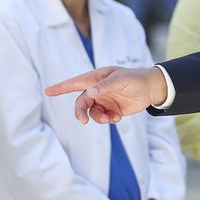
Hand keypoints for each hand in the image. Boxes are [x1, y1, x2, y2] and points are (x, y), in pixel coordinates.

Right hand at [45, 66, 167, 123]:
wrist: (151, 89)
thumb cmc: (135, 78)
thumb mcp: (120, 80)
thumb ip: (104, 86)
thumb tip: (89, 93)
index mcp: (96, 78)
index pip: (75, 83)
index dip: (60, 87)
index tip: (48, 91)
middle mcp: (97, 90)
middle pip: (81, 103)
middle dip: (81, 112)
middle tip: (84, 120)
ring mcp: (104, 100)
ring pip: (91, 113)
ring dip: (98, 118)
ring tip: (111, 118)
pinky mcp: (111, 109)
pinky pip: (103, 118)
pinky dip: (108, 120)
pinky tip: (118, 118)